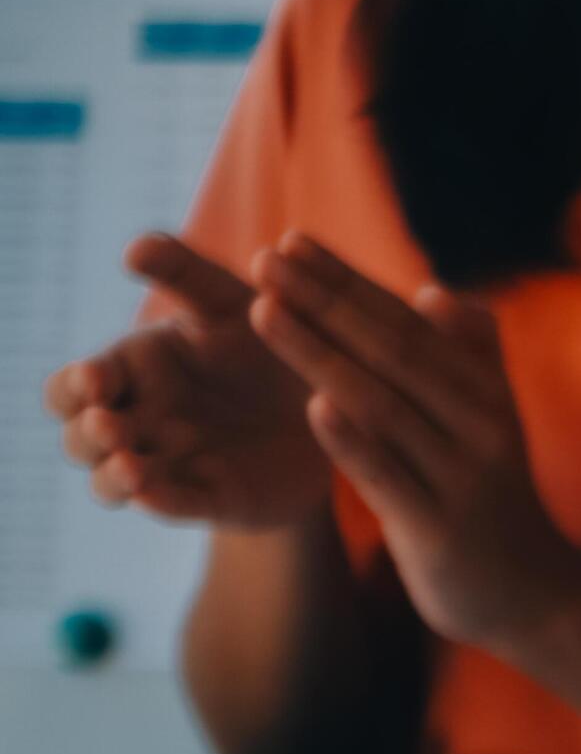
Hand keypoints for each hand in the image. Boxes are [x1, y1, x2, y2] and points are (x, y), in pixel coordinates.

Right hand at [42, 234, 328, 525]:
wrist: (334, 399)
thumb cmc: (266, 339)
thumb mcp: (230, 301)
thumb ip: (185, 272)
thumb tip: (134, 247)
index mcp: (132, 372)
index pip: (73, 387)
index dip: (74, 387)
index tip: (96, 380)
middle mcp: (141, 421)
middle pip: (82, 438)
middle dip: (88, 434)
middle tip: (111, 424)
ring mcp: (173, 463)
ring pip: (116, 481)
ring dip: (114, 477)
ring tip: (132, 467)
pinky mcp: (216, 498)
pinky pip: (178, 506)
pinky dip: (162, 502)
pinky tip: (155, 495)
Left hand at [246, 233, 580, 652]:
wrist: (534, 595)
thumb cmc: (495, 503)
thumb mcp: (491, 425)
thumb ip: (469, 359)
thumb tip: (436, 294)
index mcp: (485, 392)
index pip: (405, 323)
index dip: (347, 282)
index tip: (291, 242)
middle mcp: (480, 425)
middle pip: (391, 352)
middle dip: (324, 302)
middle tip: (264, 259)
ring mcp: (461, 477)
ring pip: (382, 405)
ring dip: (320, 355)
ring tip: (265, 313)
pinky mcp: (440, 529)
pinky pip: (390, 476)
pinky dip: (354, 442)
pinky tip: (315, 407)